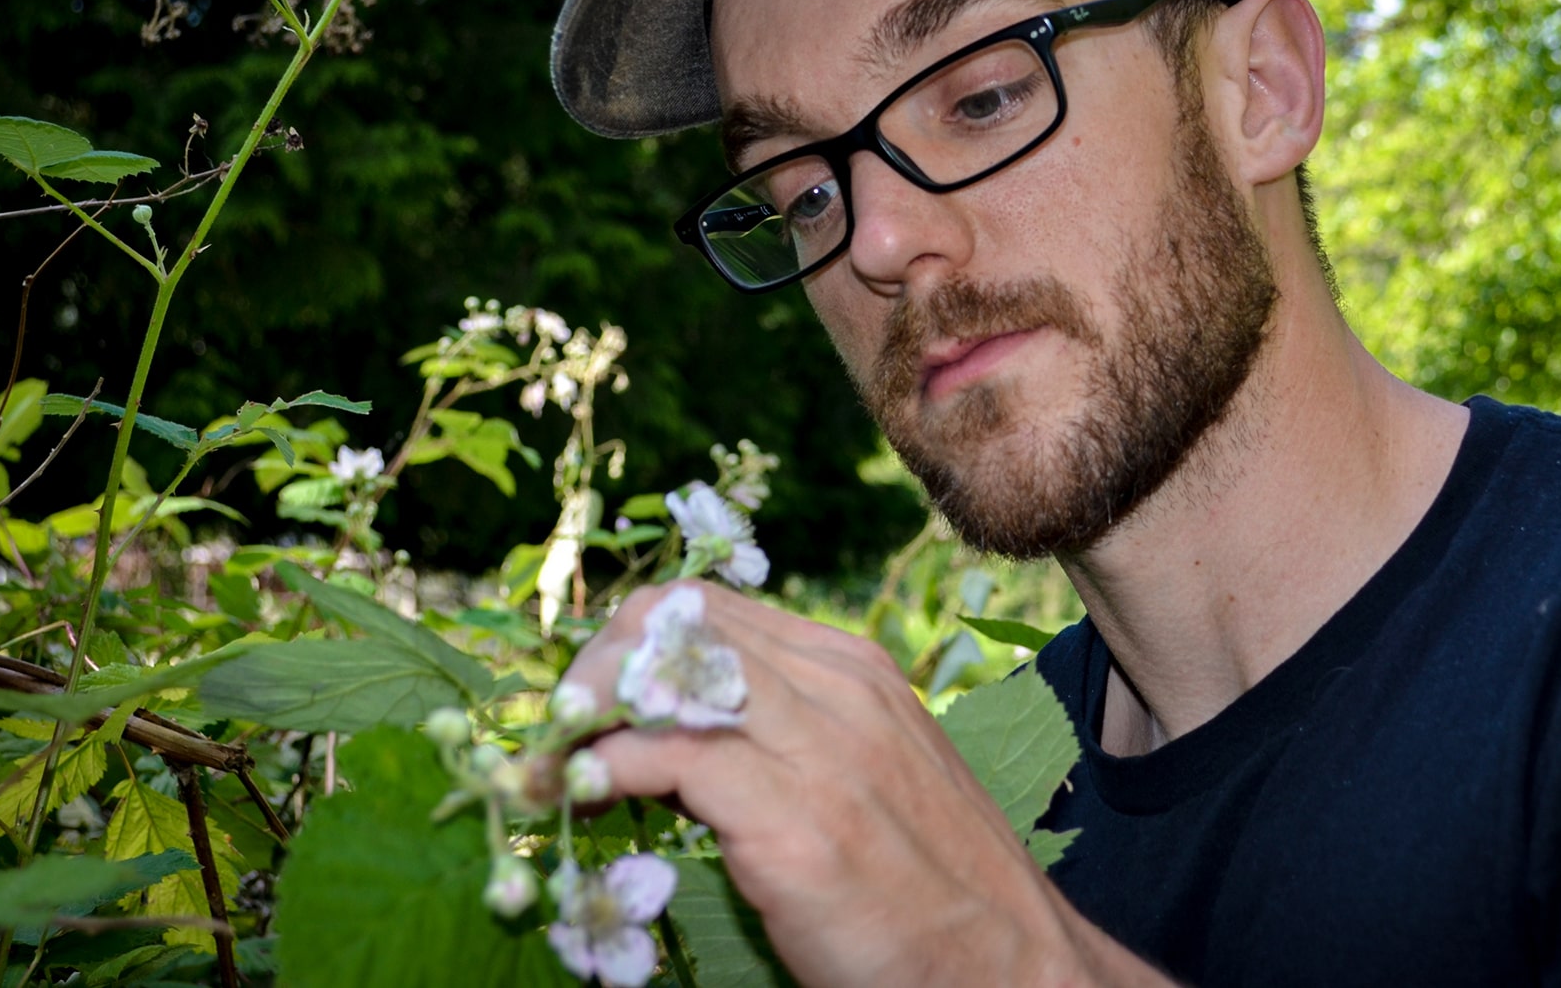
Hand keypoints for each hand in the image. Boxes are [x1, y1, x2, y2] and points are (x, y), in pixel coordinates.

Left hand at [555, 580, 1169, 987]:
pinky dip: (596, 768)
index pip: (705, 609)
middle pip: (671, 622)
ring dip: (581, 712)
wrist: (1012, 967)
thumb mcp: (867, 778)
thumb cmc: (933, 888)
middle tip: (559, 734)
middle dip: (594, 668)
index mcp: (852, 668)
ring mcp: (818, 749)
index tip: (587, 705)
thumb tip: (677, 731)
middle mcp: (836, 688)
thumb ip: (788, 737)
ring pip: (659, 672)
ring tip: (548, 763)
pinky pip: (662, 757)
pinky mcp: (792, 822)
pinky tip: (575, 795)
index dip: (627, 647)